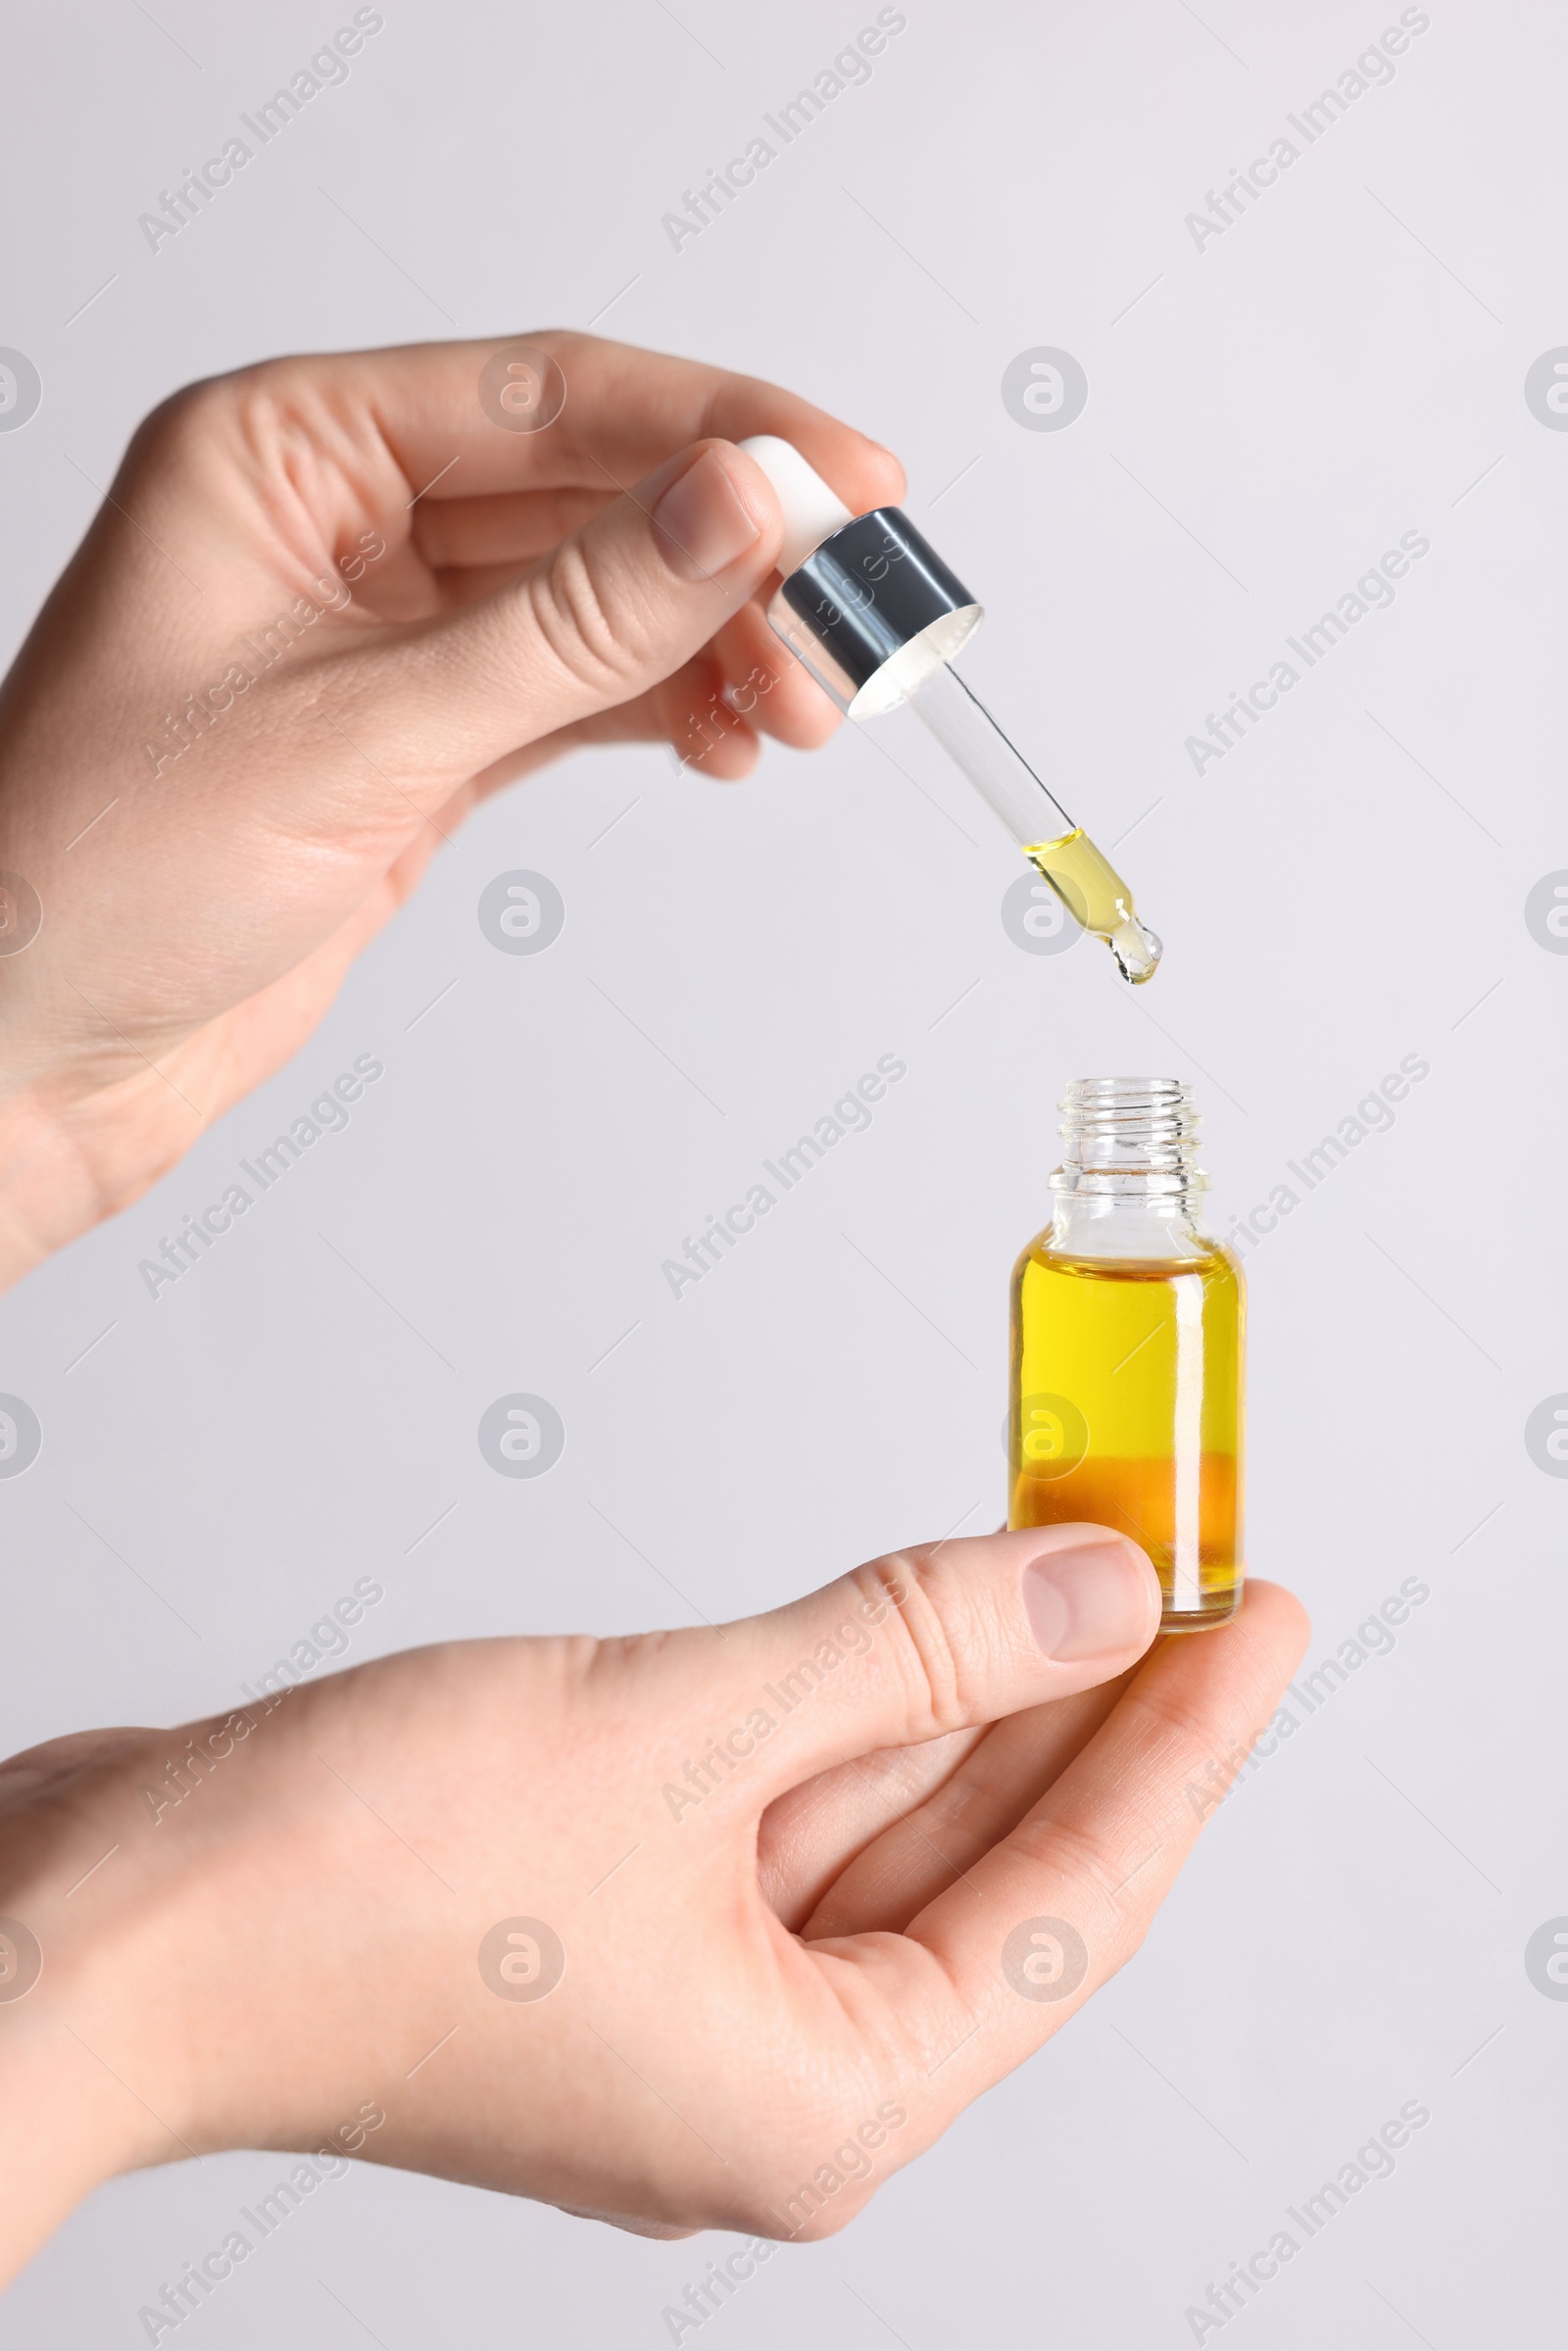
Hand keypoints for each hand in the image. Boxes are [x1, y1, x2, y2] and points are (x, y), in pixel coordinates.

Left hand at [0, 331, 901, 1286]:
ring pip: (598, 601)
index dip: (711, 427)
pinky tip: (728, 737)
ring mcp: (386, 638)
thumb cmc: (94, 878)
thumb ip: (565, 625)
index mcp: (279, 452)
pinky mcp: (419, 742)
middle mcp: (338, 525)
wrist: (30, 1060)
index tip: (844, 475)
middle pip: (589, 496)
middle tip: (856, 609)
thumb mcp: (356, 734)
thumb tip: (735, 506)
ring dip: (713, 643)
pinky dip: (662, 711)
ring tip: (806, 702)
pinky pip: (577, 694)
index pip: (542, 397)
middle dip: (732, 552)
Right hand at [0, 1524, 1304, 2280]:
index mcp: (820, 2095)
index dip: (1187, 1736)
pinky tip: (901, 1608)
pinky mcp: (613, 1917)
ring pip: (882, 1815)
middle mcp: (767, 2070)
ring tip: (1063, 1539)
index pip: (1080, 1897)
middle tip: (1171, 1543)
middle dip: (1080, 1689)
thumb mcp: (689, 1731)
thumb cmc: (344, 1889)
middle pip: (987, 1854)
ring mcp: (683, 1994)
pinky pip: (780, 1797)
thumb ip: (913, 1654)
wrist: (109, 1922)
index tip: (1262, 1610)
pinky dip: (845, 1697)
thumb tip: (1099, 1599)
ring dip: (959, 1676)